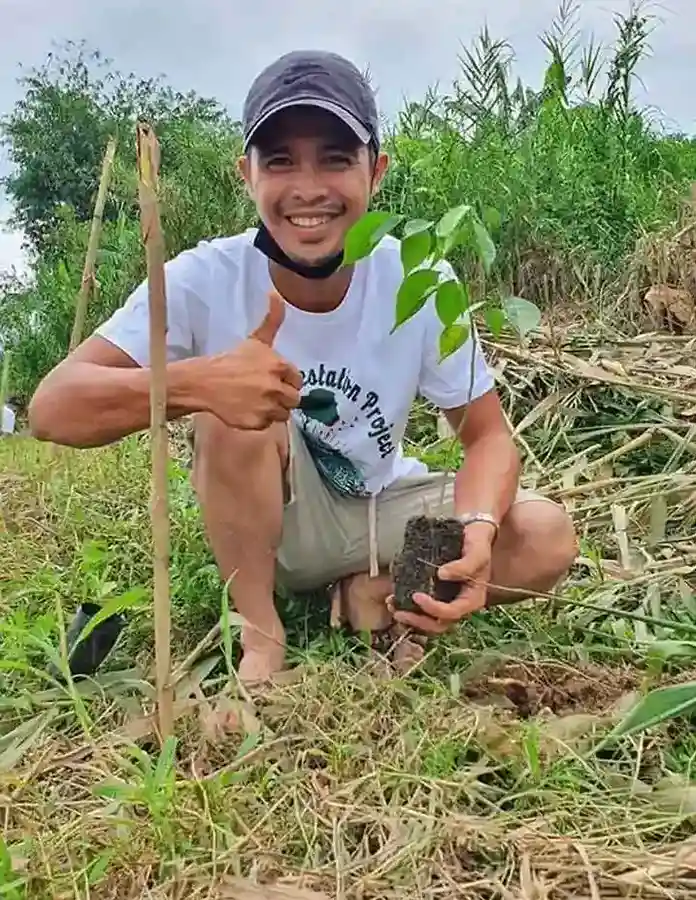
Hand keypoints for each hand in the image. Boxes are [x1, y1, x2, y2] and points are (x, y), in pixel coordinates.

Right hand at [196, 291, 302, 428]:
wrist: (205, 382)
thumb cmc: (232, 360)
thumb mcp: (255, 340)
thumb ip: (272, 319)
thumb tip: (276, 293)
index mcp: (279, 366)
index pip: (297, 380)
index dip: (287, 380)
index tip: (273, 379)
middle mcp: (275, 387)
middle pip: (294, 399)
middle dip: (282, 395)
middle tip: (265, 391)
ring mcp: (267, 406)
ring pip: (283, 413)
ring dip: (274, 409)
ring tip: (256, 400)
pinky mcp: (258, 422)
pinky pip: (269, 424)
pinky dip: (261, 419)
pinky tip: (248, 409)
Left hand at [388, 535, 492, 634]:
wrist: (475, 536)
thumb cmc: (478, 545)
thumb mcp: (477, 553)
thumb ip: (463, 565)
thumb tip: (442, 574)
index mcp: (472, 599)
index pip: (453, 612)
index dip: (434, 609)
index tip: (417, 596)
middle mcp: (458, 604)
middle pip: (439, 624)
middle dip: (418, 621)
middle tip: (400, 613)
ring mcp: (446, 601)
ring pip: (428, 620)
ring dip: (410, 618)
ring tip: (392, 606)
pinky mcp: (435, 594)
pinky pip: (421, 608)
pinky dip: (407, 606)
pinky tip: (394, 599)